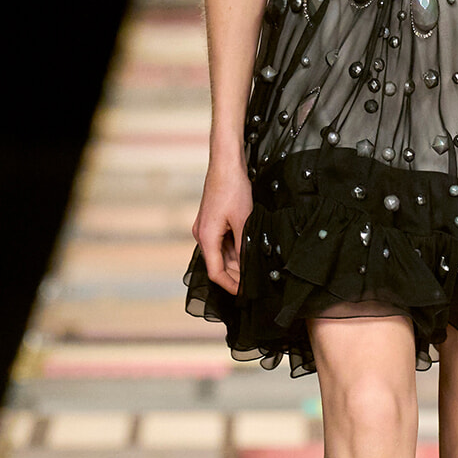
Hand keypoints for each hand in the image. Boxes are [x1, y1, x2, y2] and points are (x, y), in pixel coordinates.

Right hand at [192, 162, 252, 294]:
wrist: (225, 164)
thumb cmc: (233, 189)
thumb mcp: (244, 221)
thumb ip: (245, 246)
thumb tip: (249, 267)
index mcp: (206, 237)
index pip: (215, 272)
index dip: (231, 285)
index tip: (245, 292)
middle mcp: (202, 235)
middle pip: (218, 264)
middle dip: (236, 275)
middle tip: (254, 282)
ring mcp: (205, 228)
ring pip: (221, 253)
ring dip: (237, 261)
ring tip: (255, 267)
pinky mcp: (211, 221)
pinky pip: (222, 242)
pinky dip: (235, 248)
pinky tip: (249, 249)